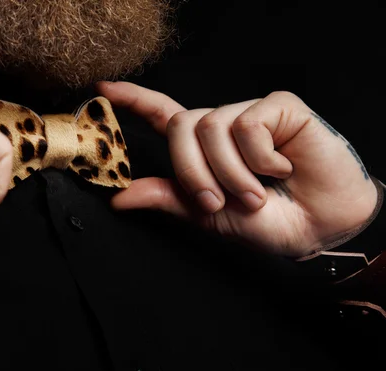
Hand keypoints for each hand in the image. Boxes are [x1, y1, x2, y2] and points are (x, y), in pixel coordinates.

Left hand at [97, 81, 377, 256]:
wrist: (319, 229)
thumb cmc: (267, 222)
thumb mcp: (207, 216)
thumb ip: (167, 199)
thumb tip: (118, 198)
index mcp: (202, 147)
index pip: (162, 113)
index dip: (132, 100)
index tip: (102, 91)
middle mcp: (221, 124)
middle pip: (180, 126)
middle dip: (193, 172)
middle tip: (217, 203)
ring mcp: (250, 112)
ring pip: (211, 127)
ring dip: (230, 173)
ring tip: (256, 194)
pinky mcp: (279, 107)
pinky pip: (248, 125)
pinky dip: (260, 158)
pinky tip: (282, 167)